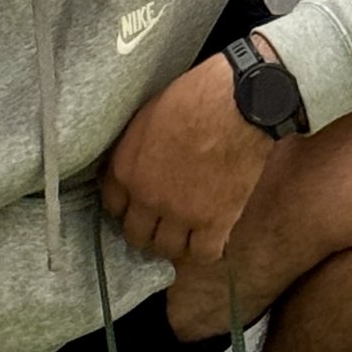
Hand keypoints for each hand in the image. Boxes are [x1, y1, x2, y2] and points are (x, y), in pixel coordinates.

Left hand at [100, 53, 273, 267]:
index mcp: (126, 168)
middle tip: (162, 224)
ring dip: (175, 243)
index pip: (113, 206)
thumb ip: (135, 149)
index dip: (127, 207)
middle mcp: (147, 197)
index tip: (138, 205)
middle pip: (136, 234)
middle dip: (147, 231)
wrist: (238, 102)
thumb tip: (137, 163)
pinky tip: (210, 237)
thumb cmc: (195, 97)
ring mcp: (180, 213)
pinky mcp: (215, 222)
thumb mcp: (147, 117)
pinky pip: (203, 254)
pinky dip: (205, 250)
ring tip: (186, 234)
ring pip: (167, 249)